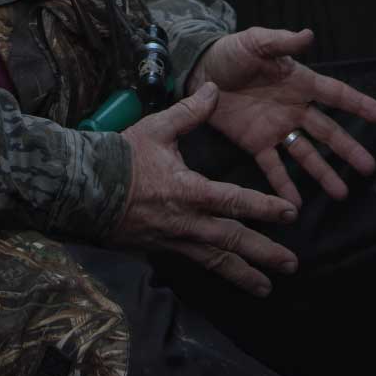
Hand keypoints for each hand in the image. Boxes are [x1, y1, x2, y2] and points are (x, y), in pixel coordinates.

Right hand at [111, 81, 300, 296]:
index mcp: (189, 191)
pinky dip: (215, 273)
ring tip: (267, 288)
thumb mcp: (157, 128)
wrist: (83, 189)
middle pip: (232, 241)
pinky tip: (228, 280)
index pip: (234, 202)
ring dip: (244, 274)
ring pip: (215, 261)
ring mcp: (174, 240)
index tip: (290, 214)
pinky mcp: (161, 249)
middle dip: (264, 253)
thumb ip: (190, 111)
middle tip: (291, 264)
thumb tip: (215, 87)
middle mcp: (186, 222)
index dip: (264, 208)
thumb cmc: (122, 157)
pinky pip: (195, 264)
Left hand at [185, 27, 375, 205]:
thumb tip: (309, 34)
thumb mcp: (256, 42)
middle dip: (348, 149)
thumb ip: (282, 41)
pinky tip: (294, 204)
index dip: (358, 104)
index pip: (335, 94)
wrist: (199, 71)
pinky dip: (284, 185)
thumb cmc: (230, 52)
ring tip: (341, 193)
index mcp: (298, 82)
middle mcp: (293, 109)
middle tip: (369, 167)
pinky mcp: (255, 143)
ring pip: (306, 154)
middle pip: (327, 131)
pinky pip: (274, 167)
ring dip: (323, 173)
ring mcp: (276, 128)